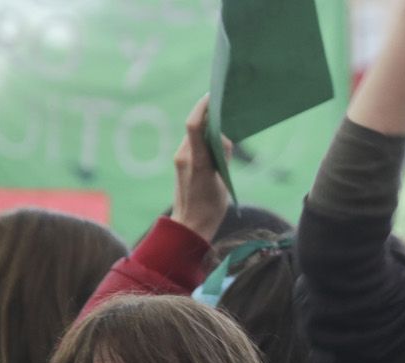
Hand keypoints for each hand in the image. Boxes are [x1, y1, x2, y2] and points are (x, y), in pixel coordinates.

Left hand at [170, 95, 229, 242]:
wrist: (191, 225)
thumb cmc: (210, 207)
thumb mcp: (222, 182)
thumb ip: (222, 157)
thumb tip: (222, 138)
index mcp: (196, 161)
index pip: (195, 126)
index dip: (202, 108)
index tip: (212, 96)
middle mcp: (184, 156)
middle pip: (195, 127)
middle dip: (208, 115)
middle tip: (223, 106)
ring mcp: (181, 159)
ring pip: (194, 135)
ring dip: (206, 128)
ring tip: (223, 124)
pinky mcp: (182, 164)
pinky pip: (193, 144)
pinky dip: (204, 138)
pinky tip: (215, 141)